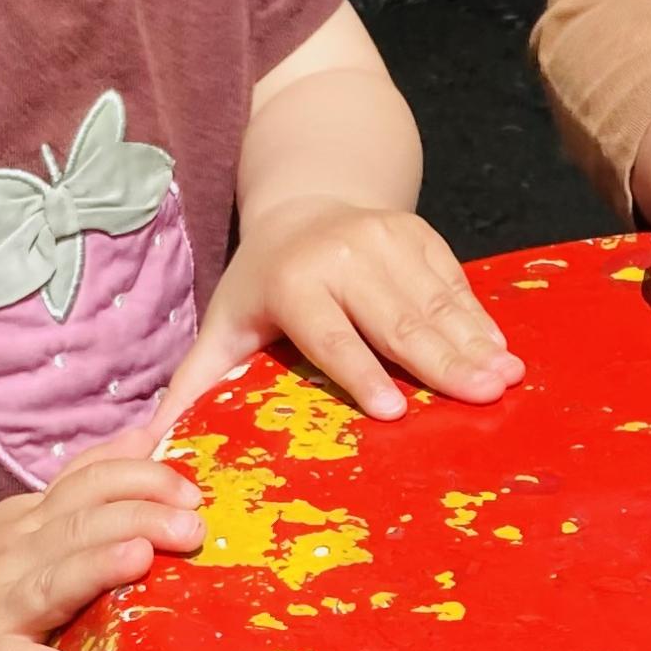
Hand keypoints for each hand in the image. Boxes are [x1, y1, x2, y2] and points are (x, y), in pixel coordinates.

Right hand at [0, 437, 203, 650]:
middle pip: (81, 529)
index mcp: (37, 520)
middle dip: (139, 520)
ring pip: (50, 585)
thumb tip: (148, 434)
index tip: (192, 491)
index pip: (90, 486)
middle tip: (192, 527)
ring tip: (139, 559)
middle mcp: (19, 556)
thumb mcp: (36, 514)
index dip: (140, 481)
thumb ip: (90, 480)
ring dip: (95, 569)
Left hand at [164, 202, 521, 424]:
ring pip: (435, 301)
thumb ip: (193, 386)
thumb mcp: (222, 327)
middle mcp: (343, 255)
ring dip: (474, 343)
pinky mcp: (422, 233)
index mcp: (293, 283)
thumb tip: (145, 446)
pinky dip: (480, 319)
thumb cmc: (262, 286)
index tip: (394, 412)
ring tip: (506, 380)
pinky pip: (456, 283)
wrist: (305, 203)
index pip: (331, 335)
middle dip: (442, 362)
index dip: (362, 373)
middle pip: (397, 319)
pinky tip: (503, 351)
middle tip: (482, 398)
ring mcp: (388, 239)